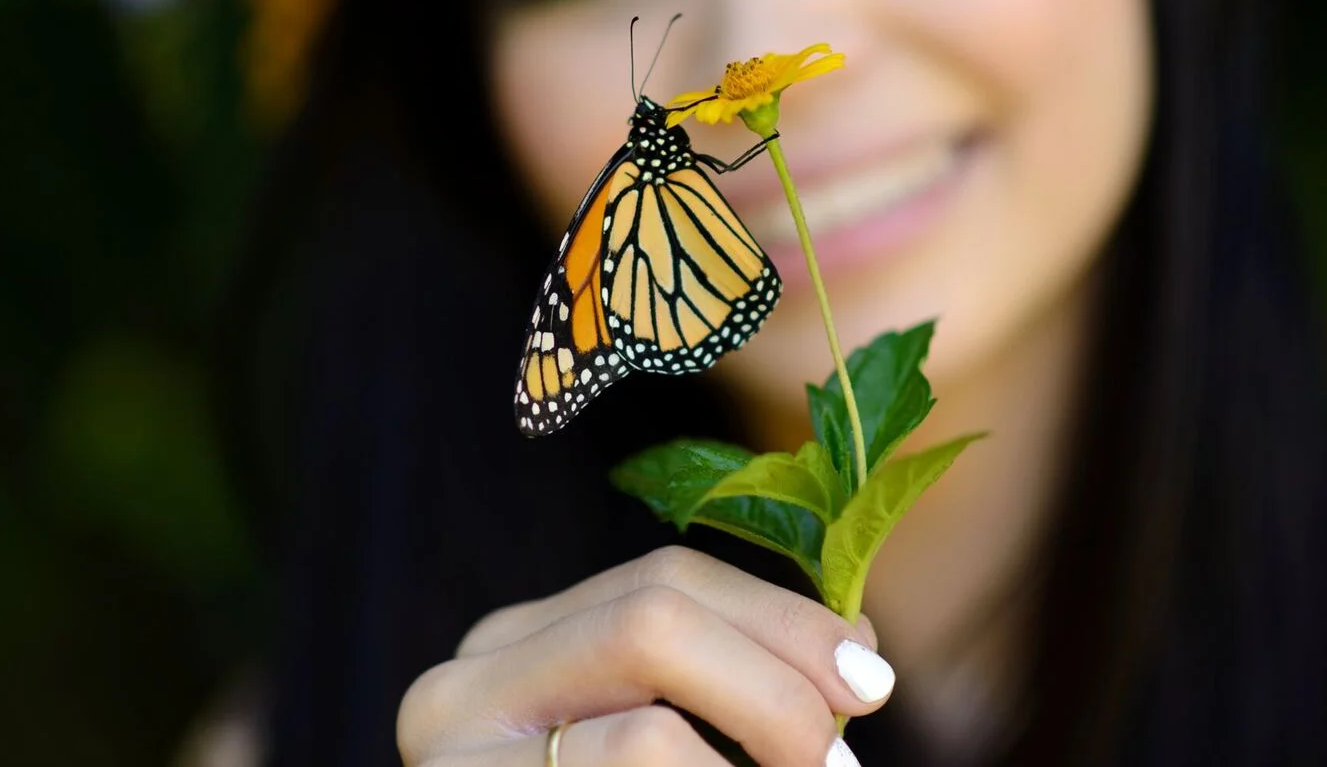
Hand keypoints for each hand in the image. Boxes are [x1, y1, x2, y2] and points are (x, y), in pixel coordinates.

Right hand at [397, 545, 894, 765]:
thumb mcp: (659, 742)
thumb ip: (734, 683)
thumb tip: (858, 643)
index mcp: (518, 643)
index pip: (664, 578)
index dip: (784, 620)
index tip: (871, 682)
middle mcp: (465, 684)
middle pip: (653, 621)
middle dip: (775, 687)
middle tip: (838, 764)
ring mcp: (455, 765)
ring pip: (647, 735)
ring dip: (754, 756)